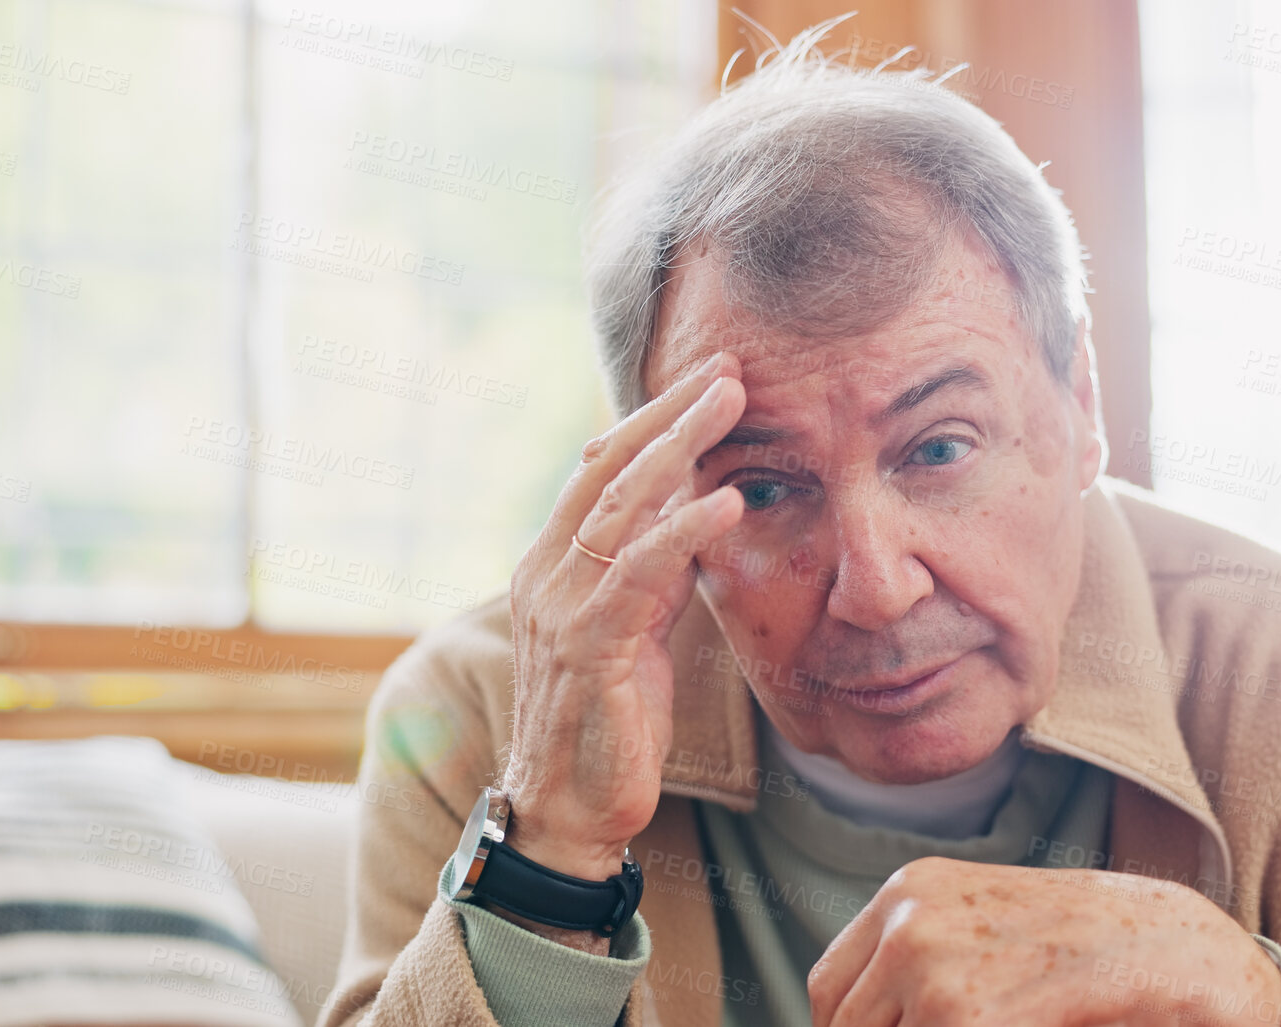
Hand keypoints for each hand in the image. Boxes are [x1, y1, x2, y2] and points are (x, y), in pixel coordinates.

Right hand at [496, 352, 744, 883]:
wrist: (570, 814)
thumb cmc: (610, 723)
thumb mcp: (640, 628)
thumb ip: (657, 571)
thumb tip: (696, 513)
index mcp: (555, 563)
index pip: (602, 468)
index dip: (654, 417)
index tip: (709, 377)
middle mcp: (547, 574)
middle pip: (608, 468)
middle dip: (670, 411)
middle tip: (727, 366)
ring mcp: (561, 609)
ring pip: (620, 507)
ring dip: (681, 448)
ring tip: (733, 403)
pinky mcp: (588, 650)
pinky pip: (637, 576)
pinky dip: (682, 532)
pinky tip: (728, 502)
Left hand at [807, 857, 1280, 1026]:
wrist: (1177, 949)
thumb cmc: (1085, 946)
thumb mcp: (983, 929)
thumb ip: (917, 965)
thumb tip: (853, 1019)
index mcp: (907, 892)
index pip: (829, 991)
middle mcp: (908, 921)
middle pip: (847, 1026)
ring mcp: (932, 969)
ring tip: (1001, 1022)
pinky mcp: (967, 1018)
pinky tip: (1026, 1026)